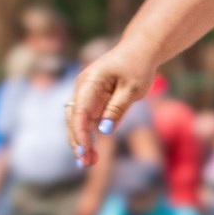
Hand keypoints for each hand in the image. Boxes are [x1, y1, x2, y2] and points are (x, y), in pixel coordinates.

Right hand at [67, 41, 157, 164]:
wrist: (140, 50)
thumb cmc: (138, 66)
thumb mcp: (132, 89)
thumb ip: (117, 109)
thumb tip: (103, 131)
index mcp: (90, 81)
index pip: (79, 112)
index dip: (80, 134)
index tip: (86, 152)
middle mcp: (82, 88)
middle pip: (73, 119)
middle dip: (78, 142)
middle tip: (86, 163)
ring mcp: (85, 94)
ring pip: (77, 122)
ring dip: (82, 142)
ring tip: (90, 163)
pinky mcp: (92, 100)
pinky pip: (86, 120)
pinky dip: (89, 136)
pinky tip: (93, 154)